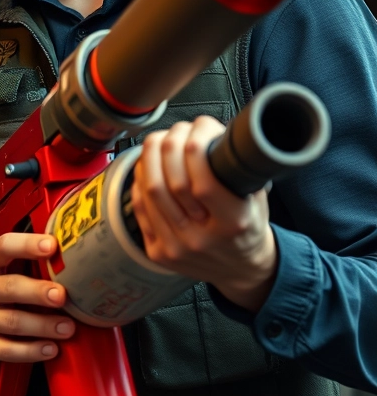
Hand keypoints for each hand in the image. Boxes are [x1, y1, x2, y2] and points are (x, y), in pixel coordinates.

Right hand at [0, 232, 74, 365]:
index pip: (4, 247)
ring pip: (14, 322)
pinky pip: (9, 350)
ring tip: (67, 327)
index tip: (51, 246)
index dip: (28, 245)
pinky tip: (50, 348)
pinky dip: (32, 351)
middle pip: (11, 287)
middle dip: (39, 291)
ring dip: (44, 325)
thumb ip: (19, 260)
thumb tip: (63, 259)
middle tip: (61, 295)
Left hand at [130, 116, 276, 311]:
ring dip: (150, 158)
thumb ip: (238, 168)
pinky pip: (139, 207)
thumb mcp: (257, 197)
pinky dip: (140, 180)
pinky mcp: (157, 252)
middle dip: (169, 145)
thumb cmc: (250, 227)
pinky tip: (147, 165)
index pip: (203, 181)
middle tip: (175, 130)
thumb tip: (210, 129)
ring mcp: (176, 248)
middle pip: (169, 182)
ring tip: (159, 141)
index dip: (196, 145)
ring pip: (149, 191)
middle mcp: (201, 240)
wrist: (243, 269)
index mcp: (233, 224)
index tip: (199, 126)